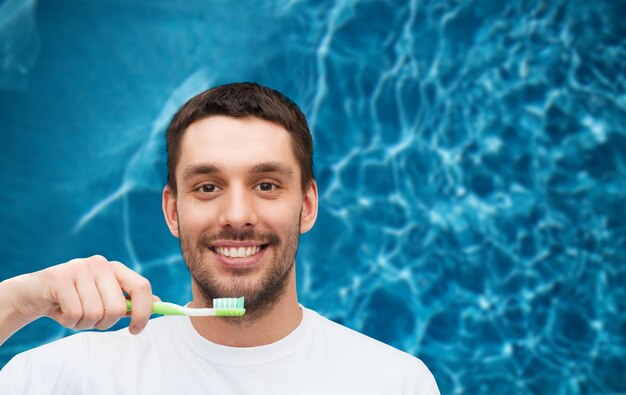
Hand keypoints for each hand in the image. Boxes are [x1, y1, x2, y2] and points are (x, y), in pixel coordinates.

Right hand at [2, 255, 154, 337]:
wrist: (32, 295)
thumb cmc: (74, 299)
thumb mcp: (104, 299)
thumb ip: (129, 301)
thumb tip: (159, 304)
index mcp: (115, 268)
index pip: (142, 286)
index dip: (143, 311)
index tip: (136, 329)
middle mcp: (100, 264)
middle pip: (117, 307)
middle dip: (104, 323)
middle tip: (90, 320)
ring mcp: (79, 268)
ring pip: (95, 313)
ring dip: (83, 323)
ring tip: (72, 313)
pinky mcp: (59, 278)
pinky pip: (74, 314)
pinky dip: (67, 321)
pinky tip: (60, 311)